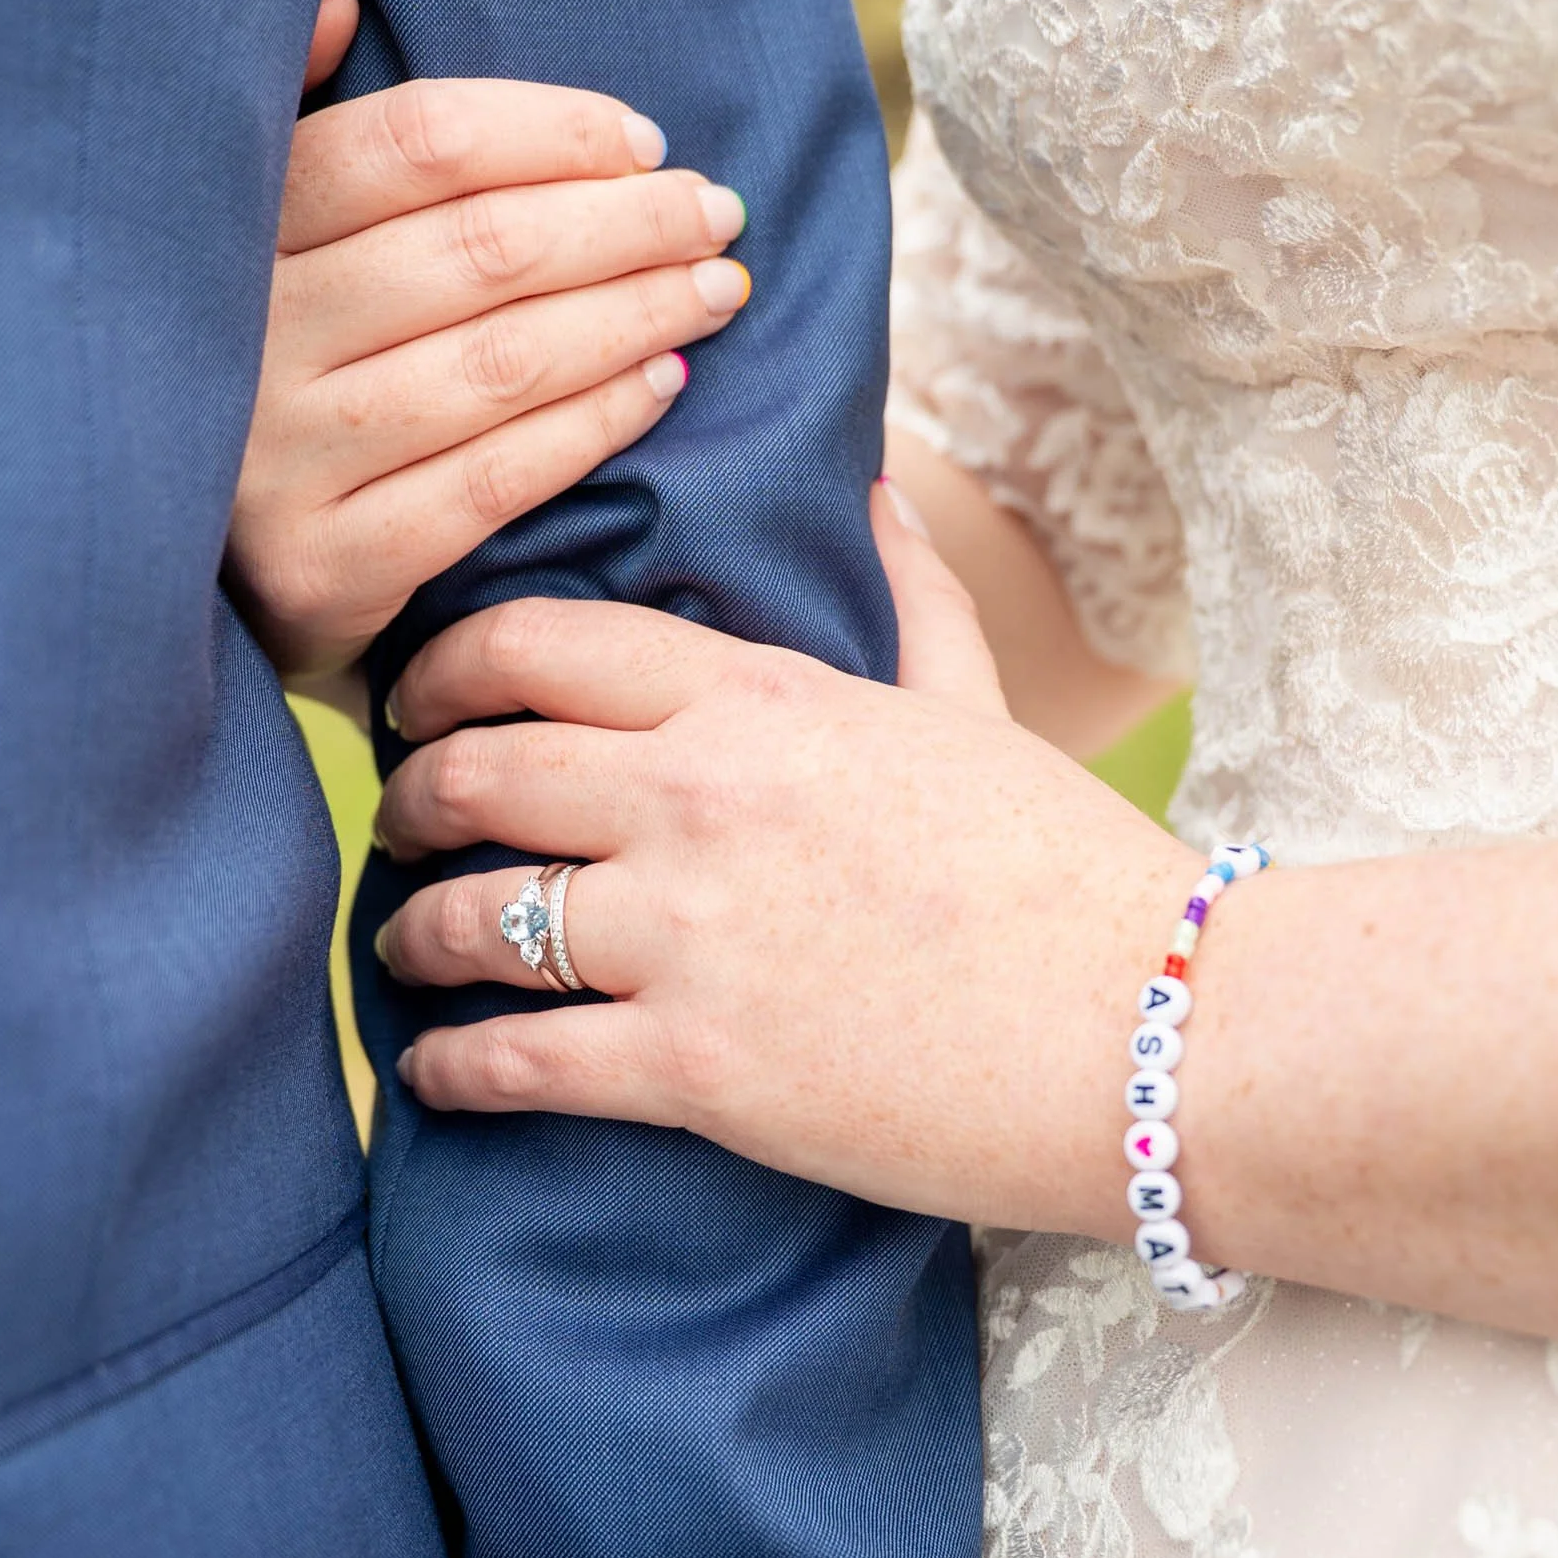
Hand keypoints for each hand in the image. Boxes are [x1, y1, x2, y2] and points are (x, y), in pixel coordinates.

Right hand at [226, 0, 751, 686]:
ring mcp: (278, 464)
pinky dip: (595, 422)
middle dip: (626, 223)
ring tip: (716, 289)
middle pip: (477, 251)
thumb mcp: (260, 242)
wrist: (208, 576)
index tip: (644, 141)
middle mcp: (248, 341)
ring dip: (633, 315)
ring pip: (499, 364)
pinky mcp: (325, 569)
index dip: (551, 132)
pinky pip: (494, 482)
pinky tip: (666, 381)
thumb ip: (301, 123)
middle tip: (716, 213)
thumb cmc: (274, 372)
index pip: (416, 144)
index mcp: (236, 232)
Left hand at [370, 483, 1194, 1231]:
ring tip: (406, 949)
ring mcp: (688, 933)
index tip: (421, 700)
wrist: (1156, 1032)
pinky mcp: (697, 1067)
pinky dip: (453, 1068)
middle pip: (475, 769)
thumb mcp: (981, 710)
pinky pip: (514, 1058)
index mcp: (760, 698)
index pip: (535, 643)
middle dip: (411, 796)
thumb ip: (913, 593)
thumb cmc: (1069, 869)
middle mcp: (699, 797)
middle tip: (400, 822)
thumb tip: (879, 485)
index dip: (444, 668)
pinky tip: (440, 1072)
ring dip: (413, 935)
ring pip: (469, 916)